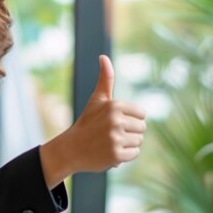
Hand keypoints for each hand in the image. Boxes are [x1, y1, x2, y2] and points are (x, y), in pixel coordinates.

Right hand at [39, 55, 146, 187]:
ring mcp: (115, 139)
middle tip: (110, 134)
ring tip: (109, 143)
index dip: (130, 119)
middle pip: (142, 128)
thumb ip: (105, 78)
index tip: (114, 121)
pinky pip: (134, 154)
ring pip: (138, 142)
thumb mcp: (97, 99)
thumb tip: (103, 56)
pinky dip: (124, 156)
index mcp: (115, 105)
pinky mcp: (116, 155)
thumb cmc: (87, 122)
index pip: (141, 114)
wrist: (71, 148)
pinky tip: (109, 153)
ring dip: (127, 144)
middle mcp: (116, 121)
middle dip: (129, 132)